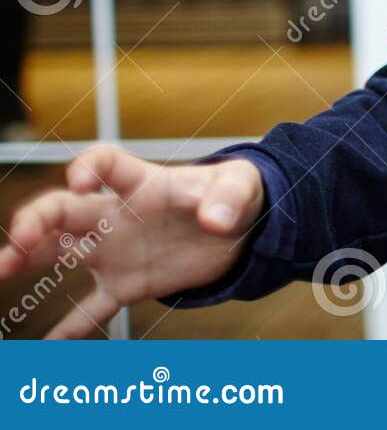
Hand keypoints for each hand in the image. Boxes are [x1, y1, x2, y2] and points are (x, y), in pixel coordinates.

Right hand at [0, 145, 264, 338]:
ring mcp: (117, 251)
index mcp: (143, 183)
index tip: (80, 180)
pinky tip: (47, 348)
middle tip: (19, 240)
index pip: (105, 162)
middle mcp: (118, 215)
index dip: (89, 166)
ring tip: (1, 271)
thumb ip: (228, 199)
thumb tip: (215, 221)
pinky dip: (70, 328)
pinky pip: (92, 308)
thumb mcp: (241, 187)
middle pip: (65, 210)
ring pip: (60, 253)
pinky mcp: (128, 283)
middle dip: (36, 221)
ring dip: (28, 261)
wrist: (241, 227)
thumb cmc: (233, 194)